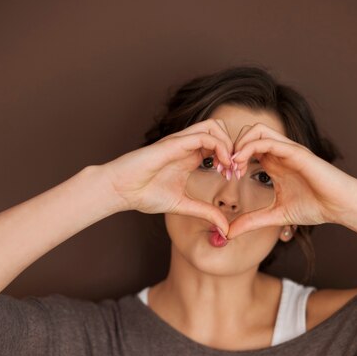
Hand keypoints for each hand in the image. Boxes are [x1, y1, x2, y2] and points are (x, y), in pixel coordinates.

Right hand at [100, 119, 234, 233]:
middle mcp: (187, 146)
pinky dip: (219, 147)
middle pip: (220, 130)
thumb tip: (225, 229)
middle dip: (234, 147)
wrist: (120, 190)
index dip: (232, 158)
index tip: (235, 177)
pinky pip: (203, 135)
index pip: (219, 145)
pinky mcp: (173, 143)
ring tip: (229, 166)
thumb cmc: (144, 194)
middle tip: (235, 170)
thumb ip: (205, 213)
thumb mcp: (184, 206)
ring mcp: (180, 142)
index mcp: (189, 157)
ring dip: (228, 144)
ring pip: (214, 126)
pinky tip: (221, 165)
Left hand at [226, 123, 356, 238]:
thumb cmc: (315, 207)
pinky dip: (250, 148)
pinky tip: (241, 164)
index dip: (231, 159)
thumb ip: (252, 222)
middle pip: (247, 133)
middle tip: (225, 169)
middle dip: (231, 148)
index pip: (246, 148)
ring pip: (256, 130)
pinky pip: (268, 140)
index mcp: (274, 164)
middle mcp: (279, 153)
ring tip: (233, 165)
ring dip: (239, 144)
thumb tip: (228, 233)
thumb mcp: (275, 216)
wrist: (341, 205)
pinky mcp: (295, 152)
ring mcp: (287, 150)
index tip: (223, 176)